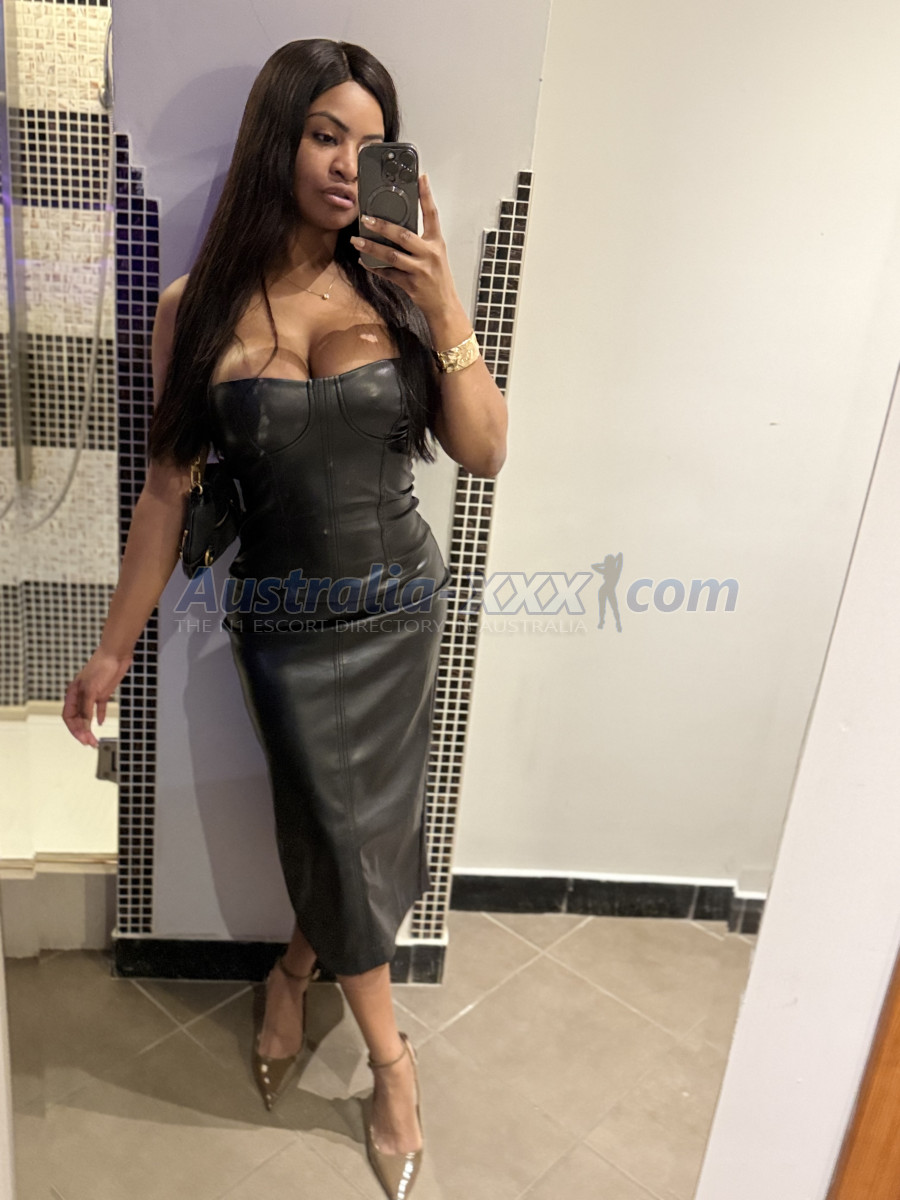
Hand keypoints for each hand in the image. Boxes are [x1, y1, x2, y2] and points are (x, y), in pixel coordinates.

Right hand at [63, 647, 132, 747]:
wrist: (116, 654)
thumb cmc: (101, 666)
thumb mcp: (92, 690)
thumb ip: (87, 708)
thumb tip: (86, 724)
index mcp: (73, 693)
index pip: (69, 716)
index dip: (74, 729)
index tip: (83, 739)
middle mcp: (81, 695)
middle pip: (77, 718)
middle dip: (82, 732)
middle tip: (90, 743)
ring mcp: (92, 694)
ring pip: (87, 715)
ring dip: (89, 727)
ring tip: (94, 738)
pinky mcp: (103, 692)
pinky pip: (99, 707)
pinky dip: (99, 715)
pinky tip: (101, 722)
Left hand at [350, 173, 460, 322]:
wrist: (444, 306)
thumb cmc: (437, 278)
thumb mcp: (434, 255)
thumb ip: (418, 241)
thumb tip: (394, 227)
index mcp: (436, 242)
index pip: (432, 214)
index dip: (426, 195)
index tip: (420, 177)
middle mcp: (430, 254)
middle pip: (404, 235)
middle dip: (383, 226)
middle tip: (366, 218)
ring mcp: (420, 270)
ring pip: (392, 256)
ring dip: (372, 248)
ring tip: (356, 241)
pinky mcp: (411, 285)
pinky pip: (388, 274)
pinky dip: (374, 267)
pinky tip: (364, 261)